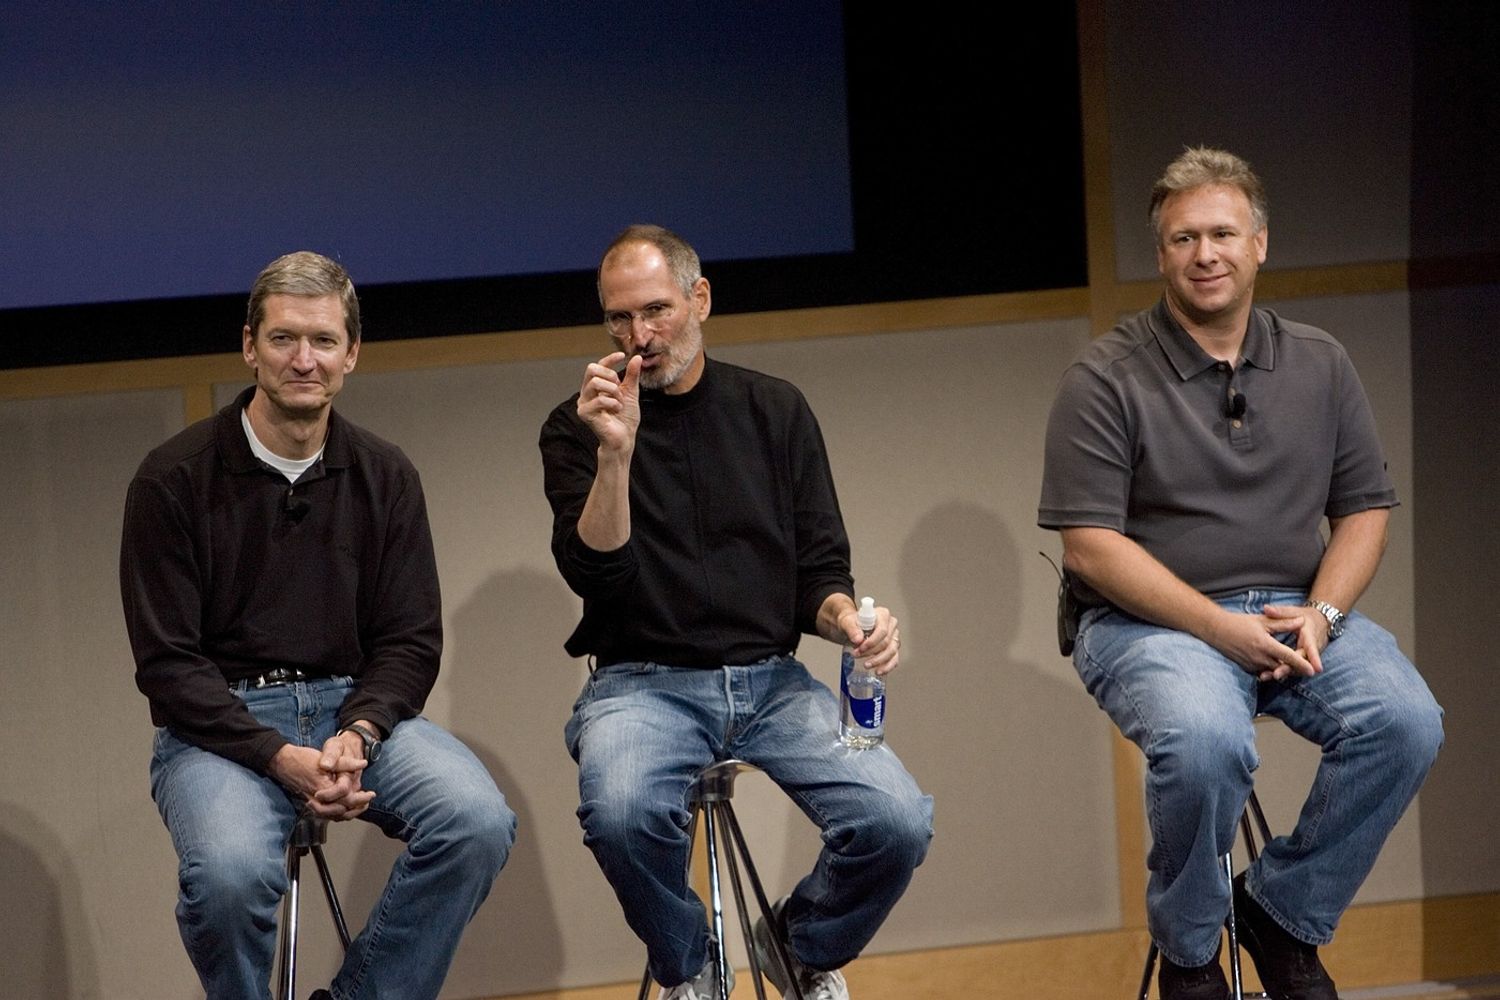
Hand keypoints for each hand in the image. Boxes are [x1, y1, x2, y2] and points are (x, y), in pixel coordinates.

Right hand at [269, 740, 373, 820]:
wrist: (283, 763)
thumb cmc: (303, 758)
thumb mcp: (326, 757)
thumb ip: (345, 763)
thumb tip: (363, 764)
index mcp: (324, 788)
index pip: (347, 799)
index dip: (361, 798)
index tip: (371, 794)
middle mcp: (318, 800)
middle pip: (342, 811)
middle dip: (357, 807)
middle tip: (368, 801)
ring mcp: (312, 803)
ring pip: (334, 815)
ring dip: (348, 812)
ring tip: (360, 806)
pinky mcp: (310, 803)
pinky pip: (326, 813)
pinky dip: (337, 813)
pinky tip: (344, 808)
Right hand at [577, 352, 640, 452]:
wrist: (624, 438)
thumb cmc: (625, 418)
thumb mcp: (631, 393)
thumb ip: (632, 376)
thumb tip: (637, 357)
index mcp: (595, 386)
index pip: (598, 366)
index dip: (609, 359)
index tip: (623, 355)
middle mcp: (586, 393)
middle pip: (591, 369)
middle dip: (610, 376)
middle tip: (619, 389)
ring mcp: (583, 403)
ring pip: (595, 382)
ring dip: (613, 391)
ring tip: (619, 402)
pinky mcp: (584, 413)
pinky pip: (599, 400)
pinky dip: (613, 403)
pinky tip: (616, 410)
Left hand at [841, 604, 900, 675]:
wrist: (852, 628)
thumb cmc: (851, 622)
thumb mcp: (847, 622)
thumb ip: (851, 628)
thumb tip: (858, 638)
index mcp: (883, 614)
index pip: (882, 631)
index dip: (872, 642)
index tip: (860, 648)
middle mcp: (891, 625)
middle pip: (886, 642)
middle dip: (871, 652)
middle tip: (858, 654)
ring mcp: (893, 637)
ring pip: (891, 652)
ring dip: (878, 661)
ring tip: (866, 664)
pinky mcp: (893, 648)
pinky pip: (894, 659)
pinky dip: (887, 667)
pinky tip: (879, 671)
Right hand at [1203, 608, 1318, 681]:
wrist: (1216, 630)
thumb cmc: (1239, 623)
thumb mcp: (1263, 620)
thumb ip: (1283, 623)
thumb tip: (1301, 622)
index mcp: (1265, 645)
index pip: (1288, 657)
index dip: (1302, 664)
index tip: (1313, 670)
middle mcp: (1259, 658)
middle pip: (1283, 667)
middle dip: (1295, 669)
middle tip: (1307, 669)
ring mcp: (1252, 664)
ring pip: (1273, 671)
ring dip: (1283, 670)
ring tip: (1293, 668)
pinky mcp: (1247, 668)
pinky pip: (1263, 671)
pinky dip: (1271, 669)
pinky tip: (1275, 665)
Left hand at [1263, 603, 1330, 673]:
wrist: (1318, 623)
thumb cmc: (1305, 616)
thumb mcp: (1294, 612)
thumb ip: (1280, 612)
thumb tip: (1266, 608)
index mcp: (1310, 637)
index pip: (1312, 648)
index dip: (1314, 658)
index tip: (1317, 669)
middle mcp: (1310, 649)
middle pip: (1301, 661)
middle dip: (1289, 669)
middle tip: (1275, 675)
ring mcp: (1306, 657)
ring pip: (1295, 668)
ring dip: (1282, 673)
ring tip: (1265, 676)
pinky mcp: (1300, 661)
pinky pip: (1291, 667)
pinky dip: (1280, 671)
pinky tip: (1265, 675)